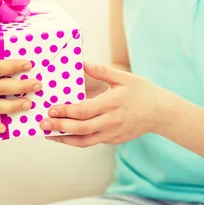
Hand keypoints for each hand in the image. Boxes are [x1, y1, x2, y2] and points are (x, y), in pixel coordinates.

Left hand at [40, 63, 174, 146]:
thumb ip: (102, 71)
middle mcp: (110, 122)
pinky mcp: (113, 140)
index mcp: (111, 104)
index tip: (51, 109)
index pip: (84, 111)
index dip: (66, 111)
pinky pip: (92, 141)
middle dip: (59, 127)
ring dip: (65, 139)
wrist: (161, 113)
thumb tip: (83, 63)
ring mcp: (112, 134)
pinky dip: (77, 139)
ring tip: (49, 134)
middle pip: (80, 129)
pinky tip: (65, 134)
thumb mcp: (124, 78)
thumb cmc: (142, 92)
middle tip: (42, 124)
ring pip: (84, 141)